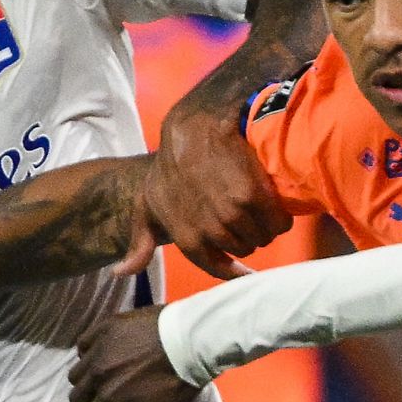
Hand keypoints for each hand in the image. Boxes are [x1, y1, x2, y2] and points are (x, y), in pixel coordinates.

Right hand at [69, 306, 201, 401]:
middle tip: (109, 392)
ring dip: (88, 376)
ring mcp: (99, 347)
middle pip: (77, 395)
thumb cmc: (179, 380)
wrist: (192, 339)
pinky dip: (91, 351)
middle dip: (91, 399)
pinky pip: (83, 344)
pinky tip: (107, 352)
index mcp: (110, 396)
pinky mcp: (104, 326)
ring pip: (76, 370)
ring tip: (107, 372)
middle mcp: (97, 373)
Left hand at [143, 106, 290, 279]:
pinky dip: (281, 217)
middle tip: (247, 216)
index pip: (219, 267)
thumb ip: (139, 242)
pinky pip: (278, 222)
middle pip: (246, 248)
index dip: (234, 269)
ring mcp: (232, 213)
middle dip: (249, 236)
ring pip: (264, 237)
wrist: (194, 128)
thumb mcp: (146, 203)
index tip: (246, 268)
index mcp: (187, 237)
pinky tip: (274, 204)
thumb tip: (120, 273)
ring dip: (267, 227)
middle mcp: (210, 230)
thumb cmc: (169, 166)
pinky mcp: (253, 195)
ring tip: (262, 209)